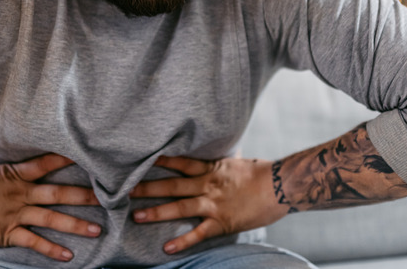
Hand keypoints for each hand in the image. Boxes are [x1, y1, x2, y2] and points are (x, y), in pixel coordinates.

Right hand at [0, 150, 100, 261]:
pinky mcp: (7, 233)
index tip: (88, 156)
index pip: (45, 164)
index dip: (66, 160)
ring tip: (97, 230)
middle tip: (108, 197)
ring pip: (51, 219)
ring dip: (76, 225)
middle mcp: (19, 194)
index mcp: (13, 175)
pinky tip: (68, 255)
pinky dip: (52, 249)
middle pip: (58, 193)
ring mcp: (15, 214)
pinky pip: (33, 242)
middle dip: (84, 196)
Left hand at [130, 156, 288, 254]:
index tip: (139, 159)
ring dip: (156, 212)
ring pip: (179, 207)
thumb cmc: (262, 173)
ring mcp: (213, 204)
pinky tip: (167, 248)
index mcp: (211, 169)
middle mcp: (207, 185)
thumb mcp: (236, 163)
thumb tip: (215, 159)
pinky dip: (182, 242)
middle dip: (147, 187)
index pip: (180, 162)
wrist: (282, 185)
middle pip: (171, 185)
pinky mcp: (222, 222)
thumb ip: (220, 164)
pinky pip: (199, 233)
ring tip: (136, 216)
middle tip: (125, 189)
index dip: (159, 161)